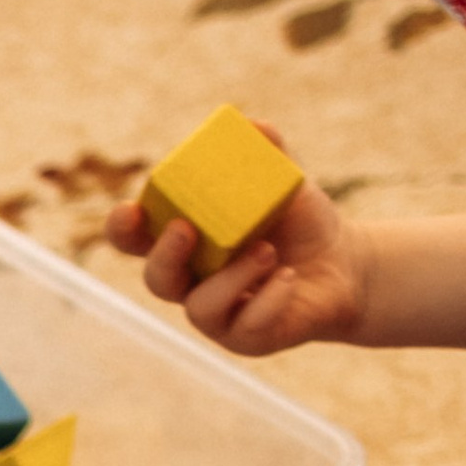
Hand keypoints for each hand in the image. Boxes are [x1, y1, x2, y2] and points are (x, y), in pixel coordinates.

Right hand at [105, 133, 370, 356]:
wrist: (343, 264)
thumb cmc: (299, 223)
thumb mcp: (285, 182)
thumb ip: (267, 154)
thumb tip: (253, 126)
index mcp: (184, 242)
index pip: (135, 239)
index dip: (122, 228)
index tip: (131, 210)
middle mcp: (190, 282)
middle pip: (156, 279)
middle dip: (164, 256)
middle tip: (186, 229)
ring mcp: (216, 315)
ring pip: (200, 307)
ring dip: (230, 278)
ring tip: (267, 251)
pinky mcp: (246, 339)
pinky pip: (245, 326)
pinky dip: (268, 299)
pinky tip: (288, 279)